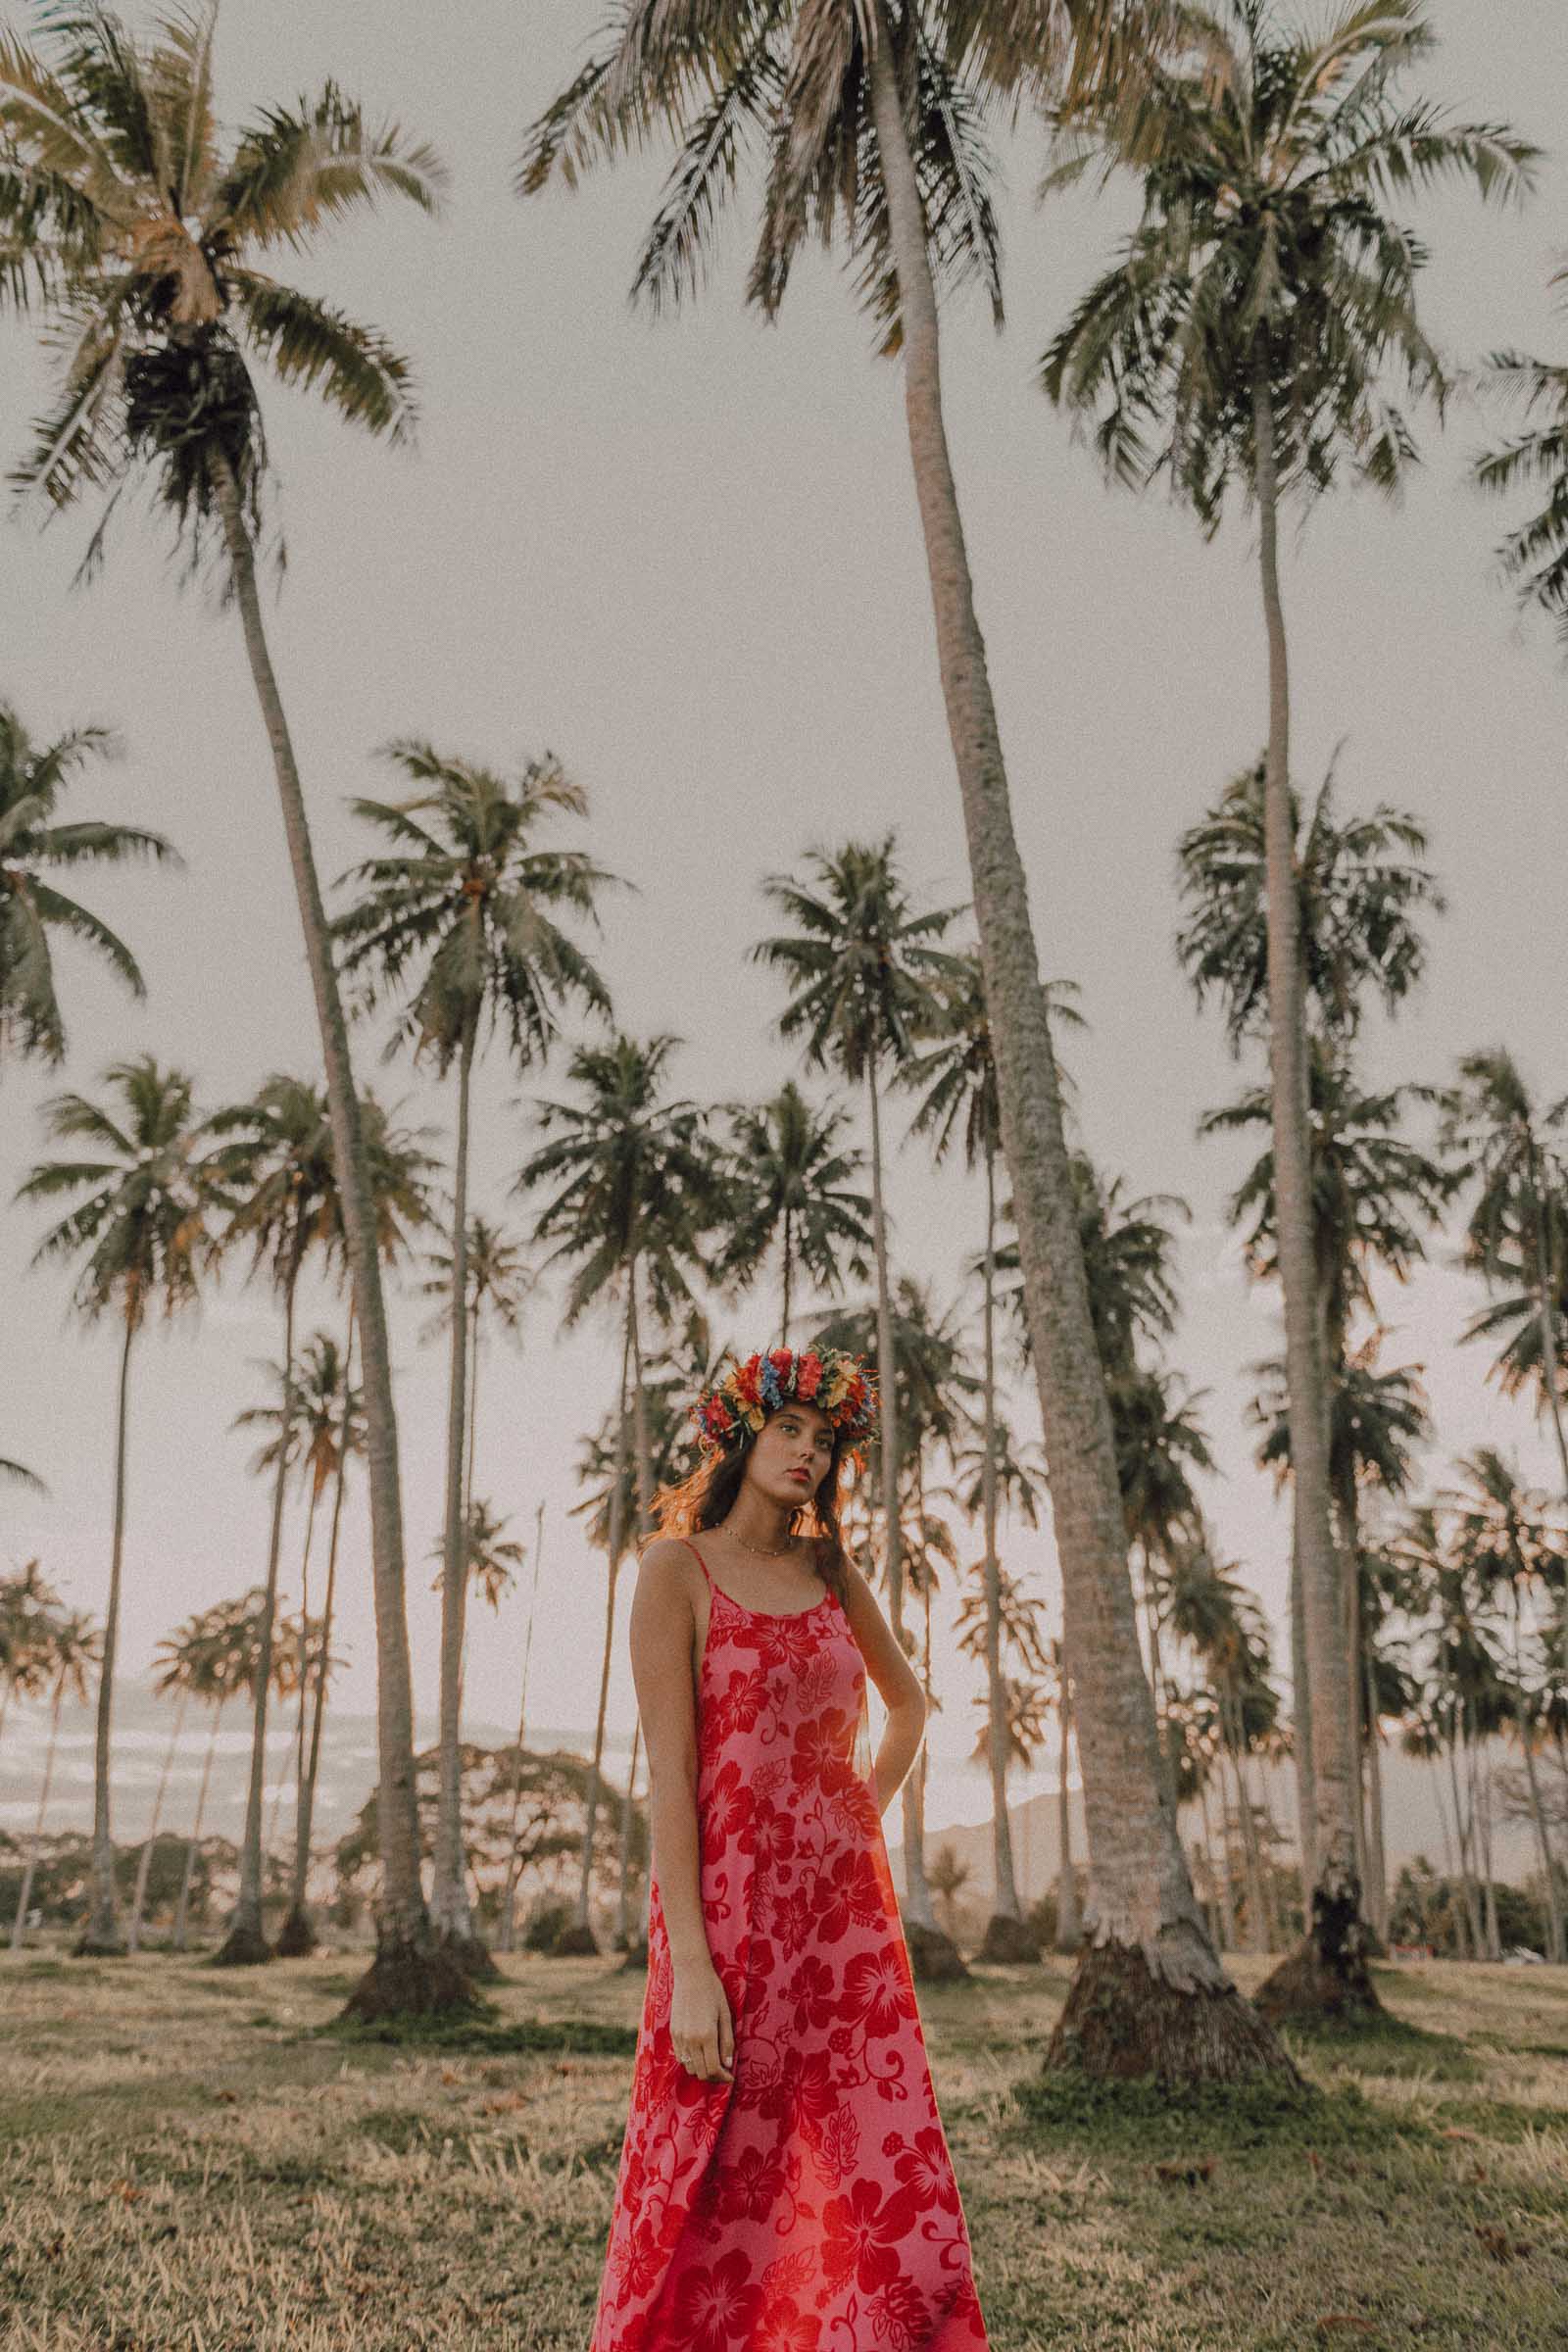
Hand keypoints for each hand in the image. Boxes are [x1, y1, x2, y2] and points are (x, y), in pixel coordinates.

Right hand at [669, 1958, 734, 2082]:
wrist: (691, 1974)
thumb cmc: (713, 1991)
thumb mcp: (726, 2014)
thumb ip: (727, 2041)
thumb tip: (728, 2064)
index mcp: (707, 2035)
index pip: (714, 2069)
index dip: (724, 2077)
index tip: (731, 2077)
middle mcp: (691, 2039)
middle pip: (701, 2073)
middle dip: (714, 2077)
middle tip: (724, 2072)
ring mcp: (679, 2037)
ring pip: (689, 2067)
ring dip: (701, 2070)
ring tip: (712, 2063)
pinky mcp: (673, 2032)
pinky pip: (680, 2057)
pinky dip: (690, 2061)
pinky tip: (700, 2053)